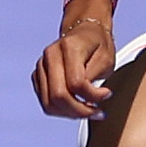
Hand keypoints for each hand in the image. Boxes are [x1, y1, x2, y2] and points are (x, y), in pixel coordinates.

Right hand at [31, 1, 117, 119]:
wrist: (85, 32)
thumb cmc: (98, 44)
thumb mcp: (106, 58)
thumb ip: (94, 76)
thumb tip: (85, 98)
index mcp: (69, 46)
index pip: (75, 83)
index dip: (92, 96)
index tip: (107, 94)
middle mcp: (50, 55)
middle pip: (58, 95)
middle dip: (80, 110)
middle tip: (97, 112)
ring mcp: (41, 65)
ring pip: (49, 103)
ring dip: (71, 114)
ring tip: (88, 111)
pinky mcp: (38, 76)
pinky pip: (46, 102)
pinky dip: (62, 110)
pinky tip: (77, 107)